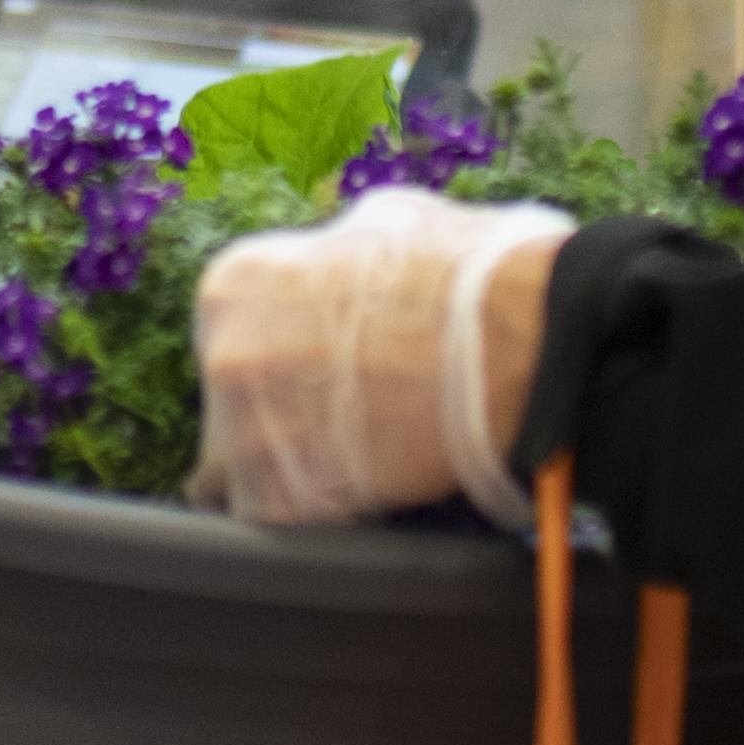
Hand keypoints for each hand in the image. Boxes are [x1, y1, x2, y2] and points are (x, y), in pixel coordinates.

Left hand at [191, 189, 570, 526]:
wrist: (521, 345)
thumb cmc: (463, 278)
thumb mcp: (380, 226)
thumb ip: (328, 255)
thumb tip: (330, 267)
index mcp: (235, 285)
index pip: (226, 335)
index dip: (274, 359)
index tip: (310, 375)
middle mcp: (222, 354)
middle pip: (223, 407)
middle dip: (271, 418)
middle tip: (334, 422)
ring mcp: (245, 432)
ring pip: (235, 472)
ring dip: (281, 474)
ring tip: (341, 466)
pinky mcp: (281, 498)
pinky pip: (268, 518)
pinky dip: (306, 516)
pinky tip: (351, 497)